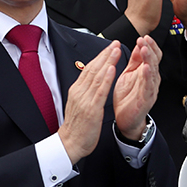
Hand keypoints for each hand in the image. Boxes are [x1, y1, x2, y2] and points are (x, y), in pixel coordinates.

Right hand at [58, 42, 119, 163]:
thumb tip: (92, 78)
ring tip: (116, 50)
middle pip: (93, 69)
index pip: (89, 68)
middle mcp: (80, 92)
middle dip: (105, 54)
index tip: (110, 46)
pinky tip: (112, 69)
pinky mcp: (91, 109)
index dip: (100, 56)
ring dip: (107, 61)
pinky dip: (106, 79)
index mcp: (77, 90)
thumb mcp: (79, 103)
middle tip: (115, 43)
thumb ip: (85, 90)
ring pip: (97, 77)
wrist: (70, 144)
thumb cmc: (77, 125)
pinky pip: (100, 92)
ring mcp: (85, 100)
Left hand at [113, 35, 161, 140]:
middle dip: (149, 48)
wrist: (126, 120)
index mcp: (146, 73)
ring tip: (145, 49)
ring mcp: (150, 89)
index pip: (152, 55)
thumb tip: (139, 45)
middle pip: (154, 60)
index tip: (143, 37)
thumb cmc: (127, 99)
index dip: (149, 46)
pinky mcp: (146, 99)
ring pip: (153, 71)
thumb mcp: (128, 75)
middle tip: (143, 40)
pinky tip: (145, 68)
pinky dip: (148, 76)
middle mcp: (151, 80)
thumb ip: (134, 61)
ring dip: (149, 59)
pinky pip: (148, 86)